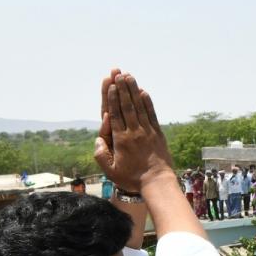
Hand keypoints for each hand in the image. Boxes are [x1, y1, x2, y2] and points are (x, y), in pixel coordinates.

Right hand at [94, 72, 174, 191]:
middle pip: (127, 106)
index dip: (112, 98)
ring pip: (139, 107)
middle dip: (122, 89)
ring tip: (129, 77)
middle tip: (118, 73)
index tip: (111, 85)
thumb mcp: (110, 171)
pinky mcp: (158, 134)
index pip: (115, 114)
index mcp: (121, 139)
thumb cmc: (132, 179)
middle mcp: (134, 132)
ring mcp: (147, 132)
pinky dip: (148, 103)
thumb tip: (98, 139)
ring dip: (133, 91)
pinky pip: (152, 115)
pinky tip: (144, 92)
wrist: (157, 182)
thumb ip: (101, 154)